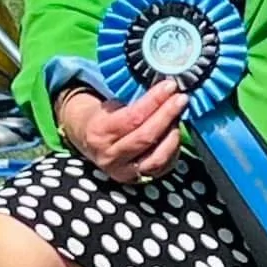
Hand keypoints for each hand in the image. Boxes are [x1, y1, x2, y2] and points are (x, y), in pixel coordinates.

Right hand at [58, 79, 185, 183]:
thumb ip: (134, 99)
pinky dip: (172, 151)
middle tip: (181, 99)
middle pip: (146, 137)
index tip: (170, 86)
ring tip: (178, 118)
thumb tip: (166, 88)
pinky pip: (161, 169)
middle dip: (167, 115)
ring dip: (173, 136)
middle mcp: (109, 156)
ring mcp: (122, 171)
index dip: (155, 101)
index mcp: (99, 132)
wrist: (85, 139)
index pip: (133, 117)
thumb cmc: (103, 116)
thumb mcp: (109, 104)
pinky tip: (174, 135)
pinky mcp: (134, 180)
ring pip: (156, 158)